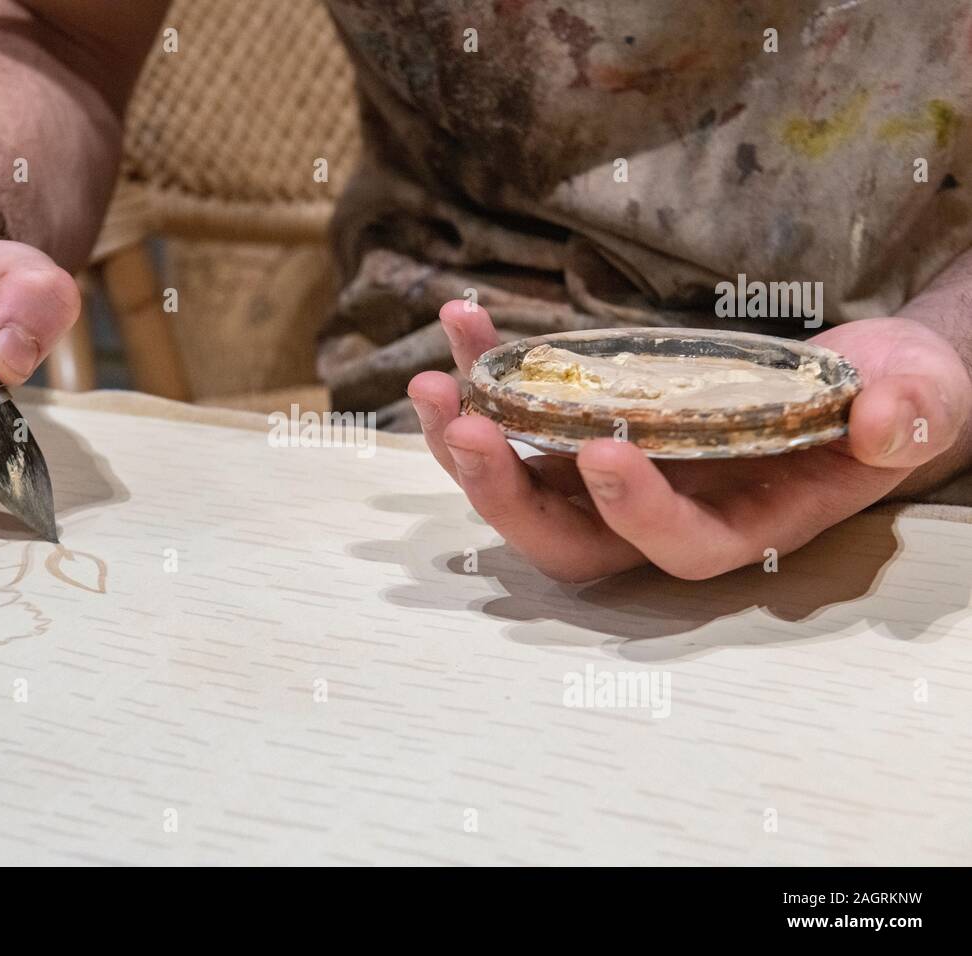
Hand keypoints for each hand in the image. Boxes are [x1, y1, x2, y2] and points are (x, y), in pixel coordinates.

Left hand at [408, 301, 971, 580]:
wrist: (852, 378)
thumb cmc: (892, 395)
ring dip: (468, 443)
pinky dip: (484, 377)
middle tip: (464, 430)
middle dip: (508, 496)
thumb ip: (910, 415)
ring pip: (525, 490)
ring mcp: (620, 479)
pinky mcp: (593, 431)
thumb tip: (885, 420)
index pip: (680, 547)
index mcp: (746, 525)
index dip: (638, 514)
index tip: (602, 452)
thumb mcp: (920, 398)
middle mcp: (668, 517)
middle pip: (570, 541)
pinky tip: (463, 324)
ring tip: (434, 382)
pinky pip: (521, 420)